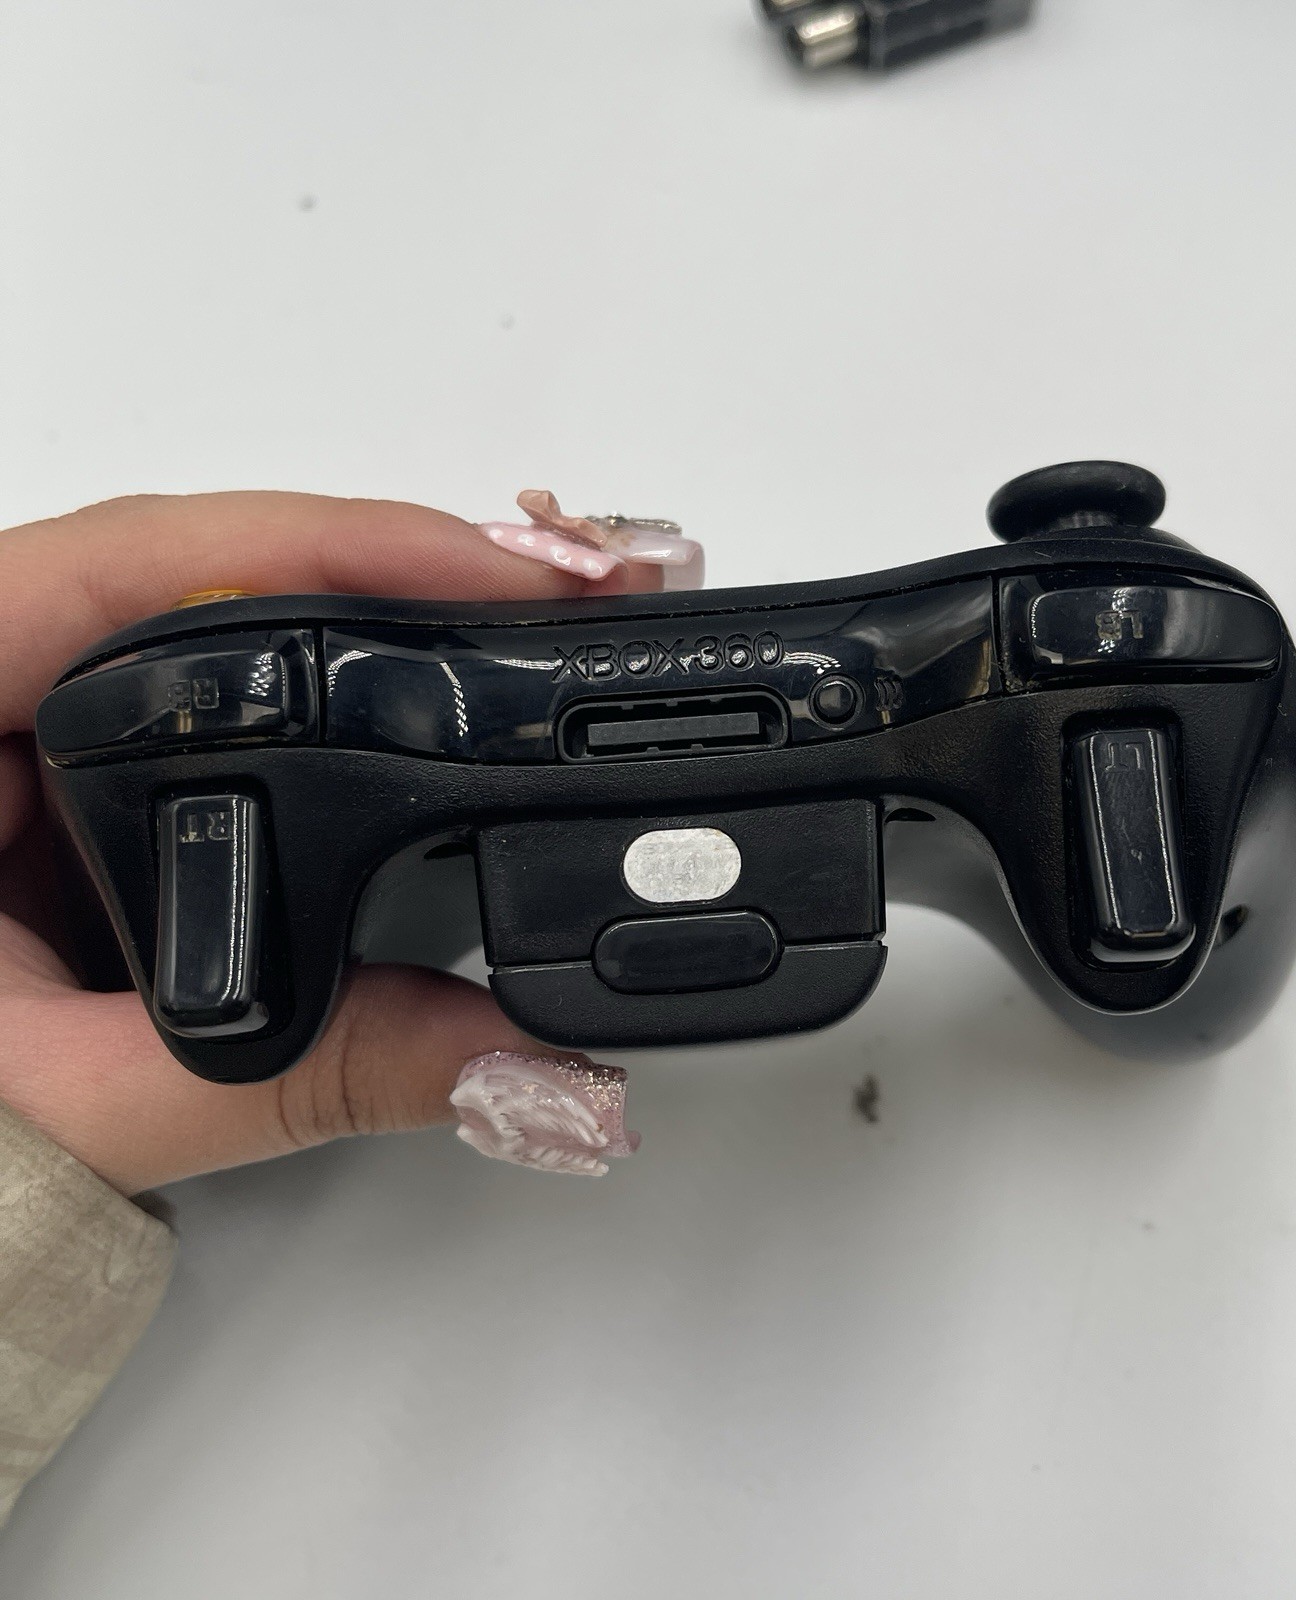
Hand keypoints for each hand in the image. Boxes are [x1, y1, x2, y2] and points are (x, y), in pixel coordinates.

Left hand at [0, 492, 676, 1194]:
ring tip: (520, 606)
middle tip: (559, 584)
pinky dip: (322, 672)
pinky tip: (416, 669)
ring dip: (369, 605)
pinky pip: (203, 676)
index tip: (503, 571)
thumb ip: (295, 1078)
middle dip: (396, 562)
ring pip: (206, 610)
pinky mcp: (57, 753)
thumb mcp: (66, 1103)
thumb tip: (514, 1064)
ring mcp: (11, 709)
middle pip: (198, 563)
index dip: (339, 545)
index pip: (134, 565)